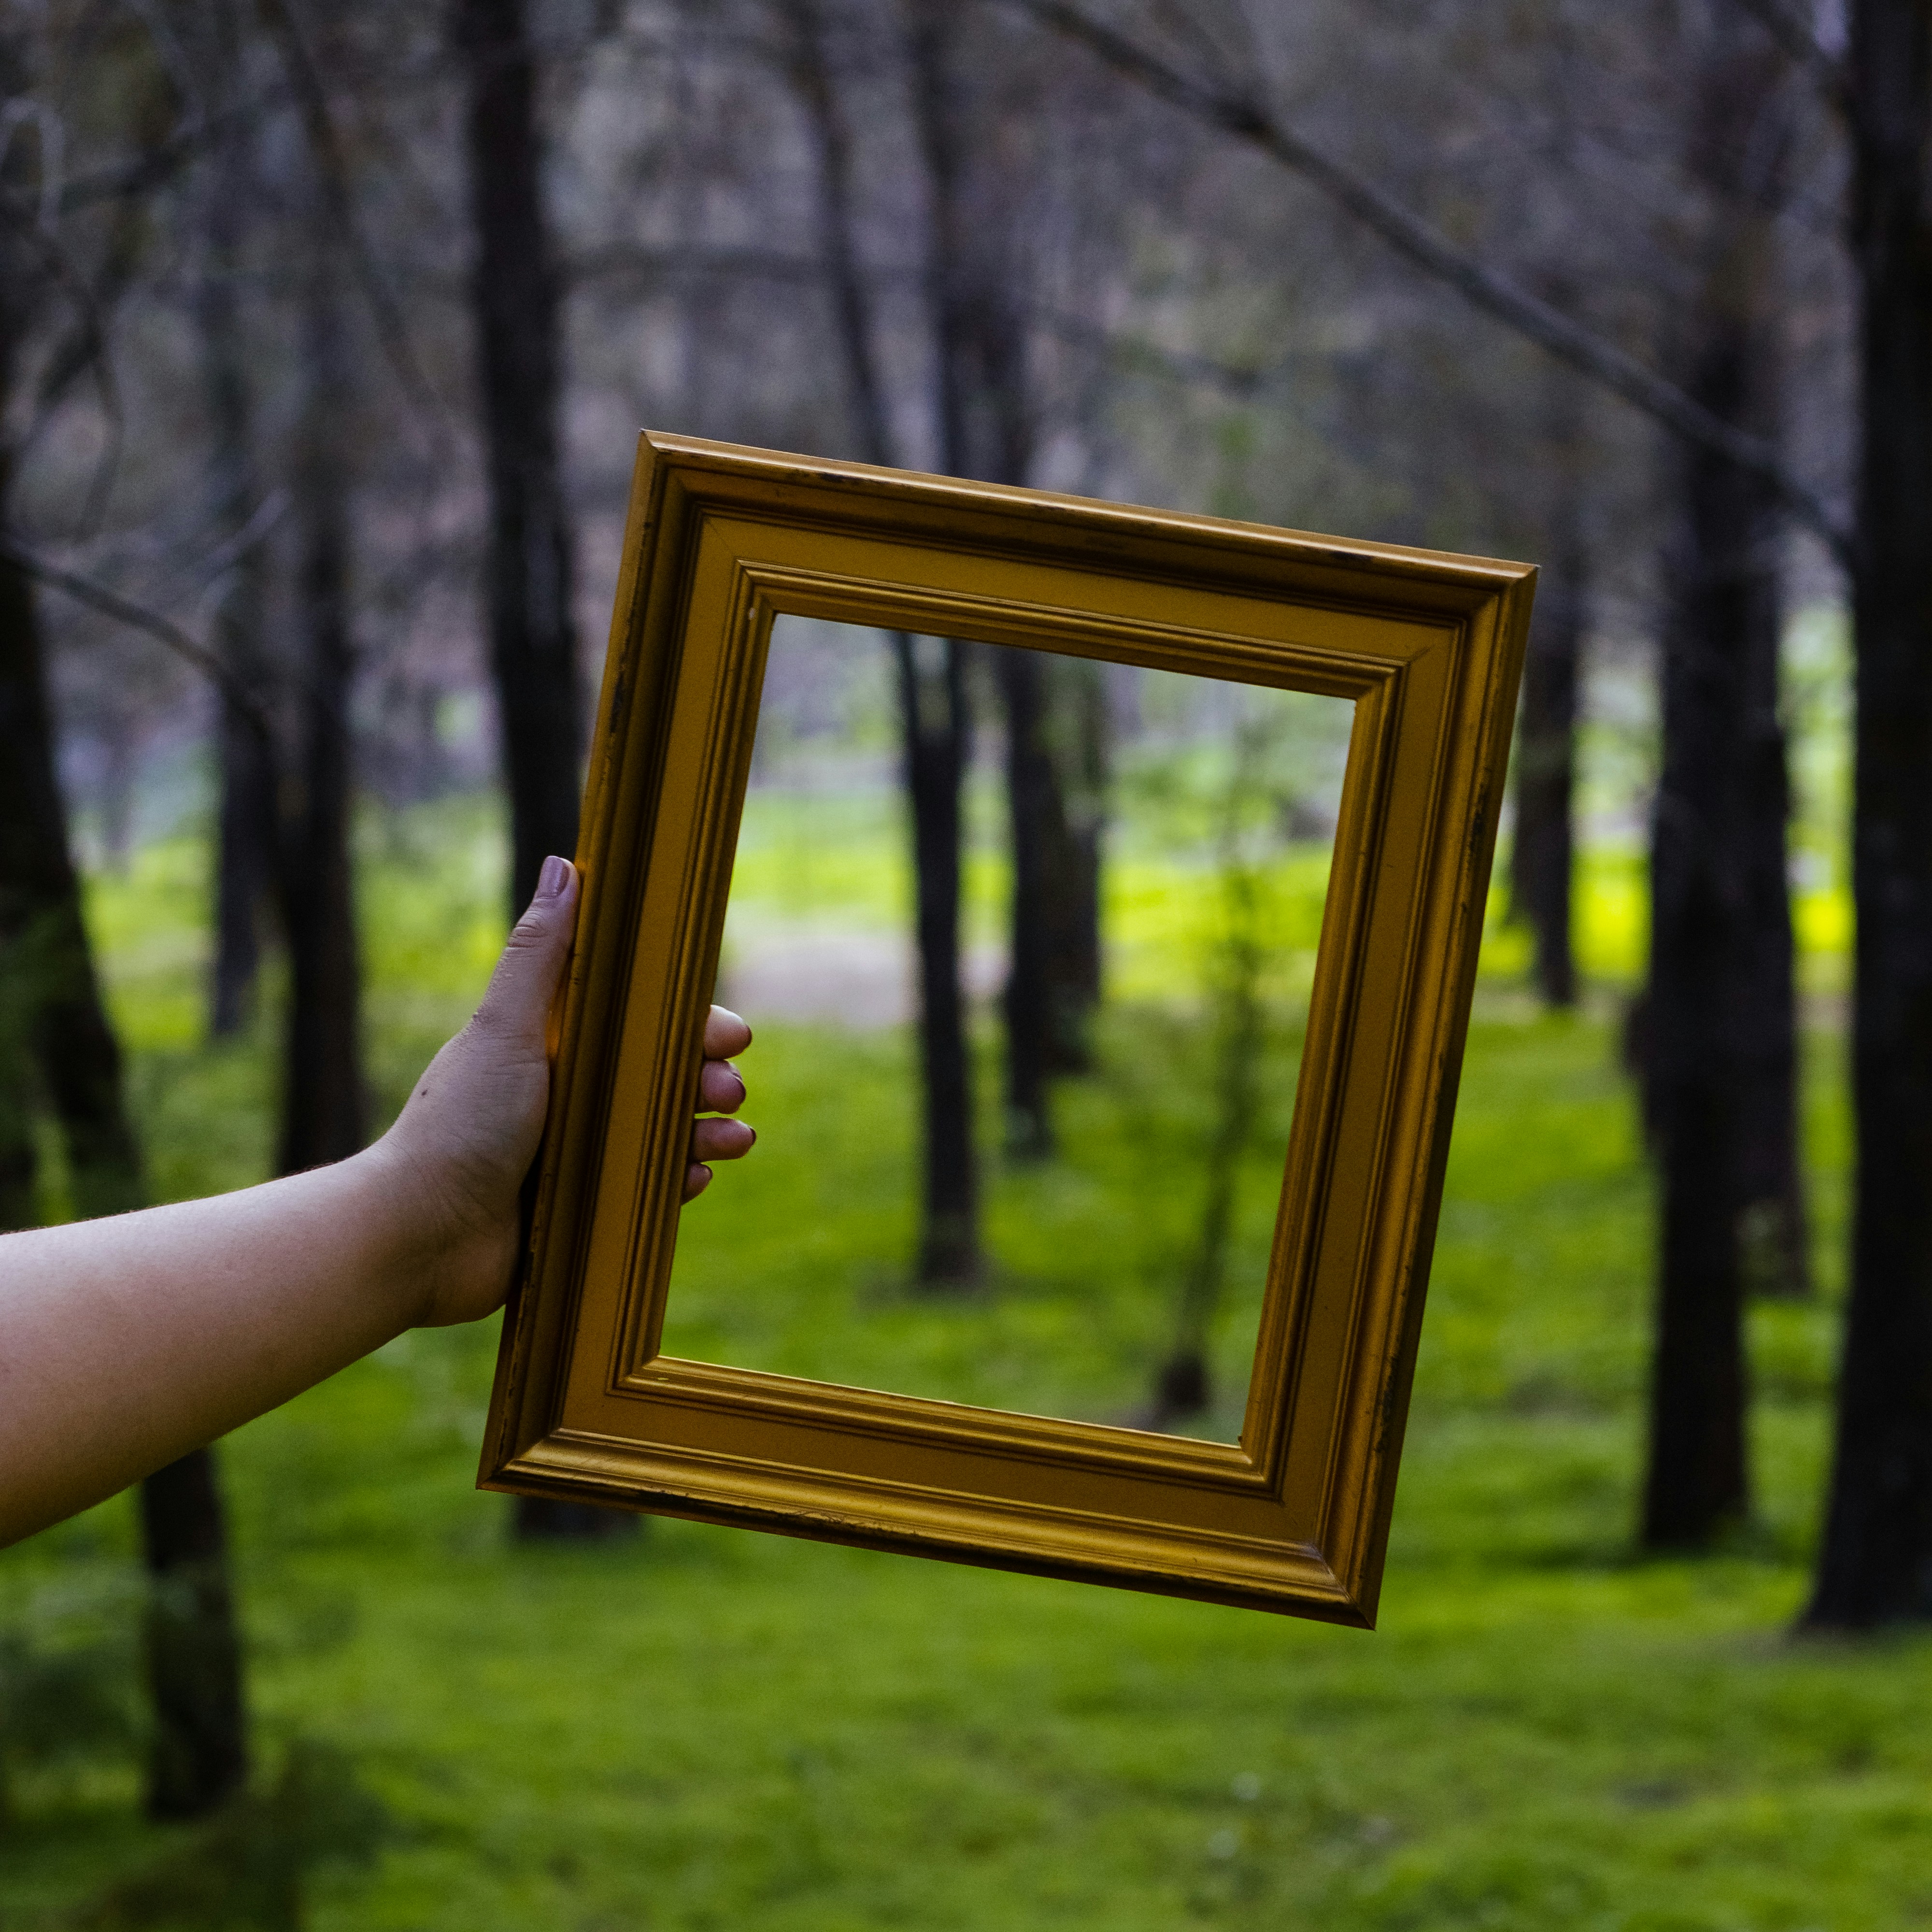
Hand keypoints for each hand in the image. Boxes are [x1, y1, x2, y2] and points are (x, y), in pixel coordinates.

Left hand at [381, 856, 753, 1326]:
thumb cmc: (458, 1126)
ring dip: (708, 1129)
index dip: (689, 1024)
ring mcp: (578, 1151)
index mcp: (553, 1046)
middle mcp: (568, 1094)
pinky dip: (679, 1179)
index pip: (640, 1022)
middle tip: (728, 1092)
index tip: (727, 1034)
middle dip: (708, 1078)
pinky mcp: (583, 1204)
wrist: (422, 1236)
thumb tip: (564, 865)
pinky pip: (648, 1186)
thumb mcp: (503, 1029)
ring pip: (665, 1131)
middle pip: (662, 1077)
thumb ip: (539, 954)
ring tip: (733, 1139)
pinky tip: (696, 1177)